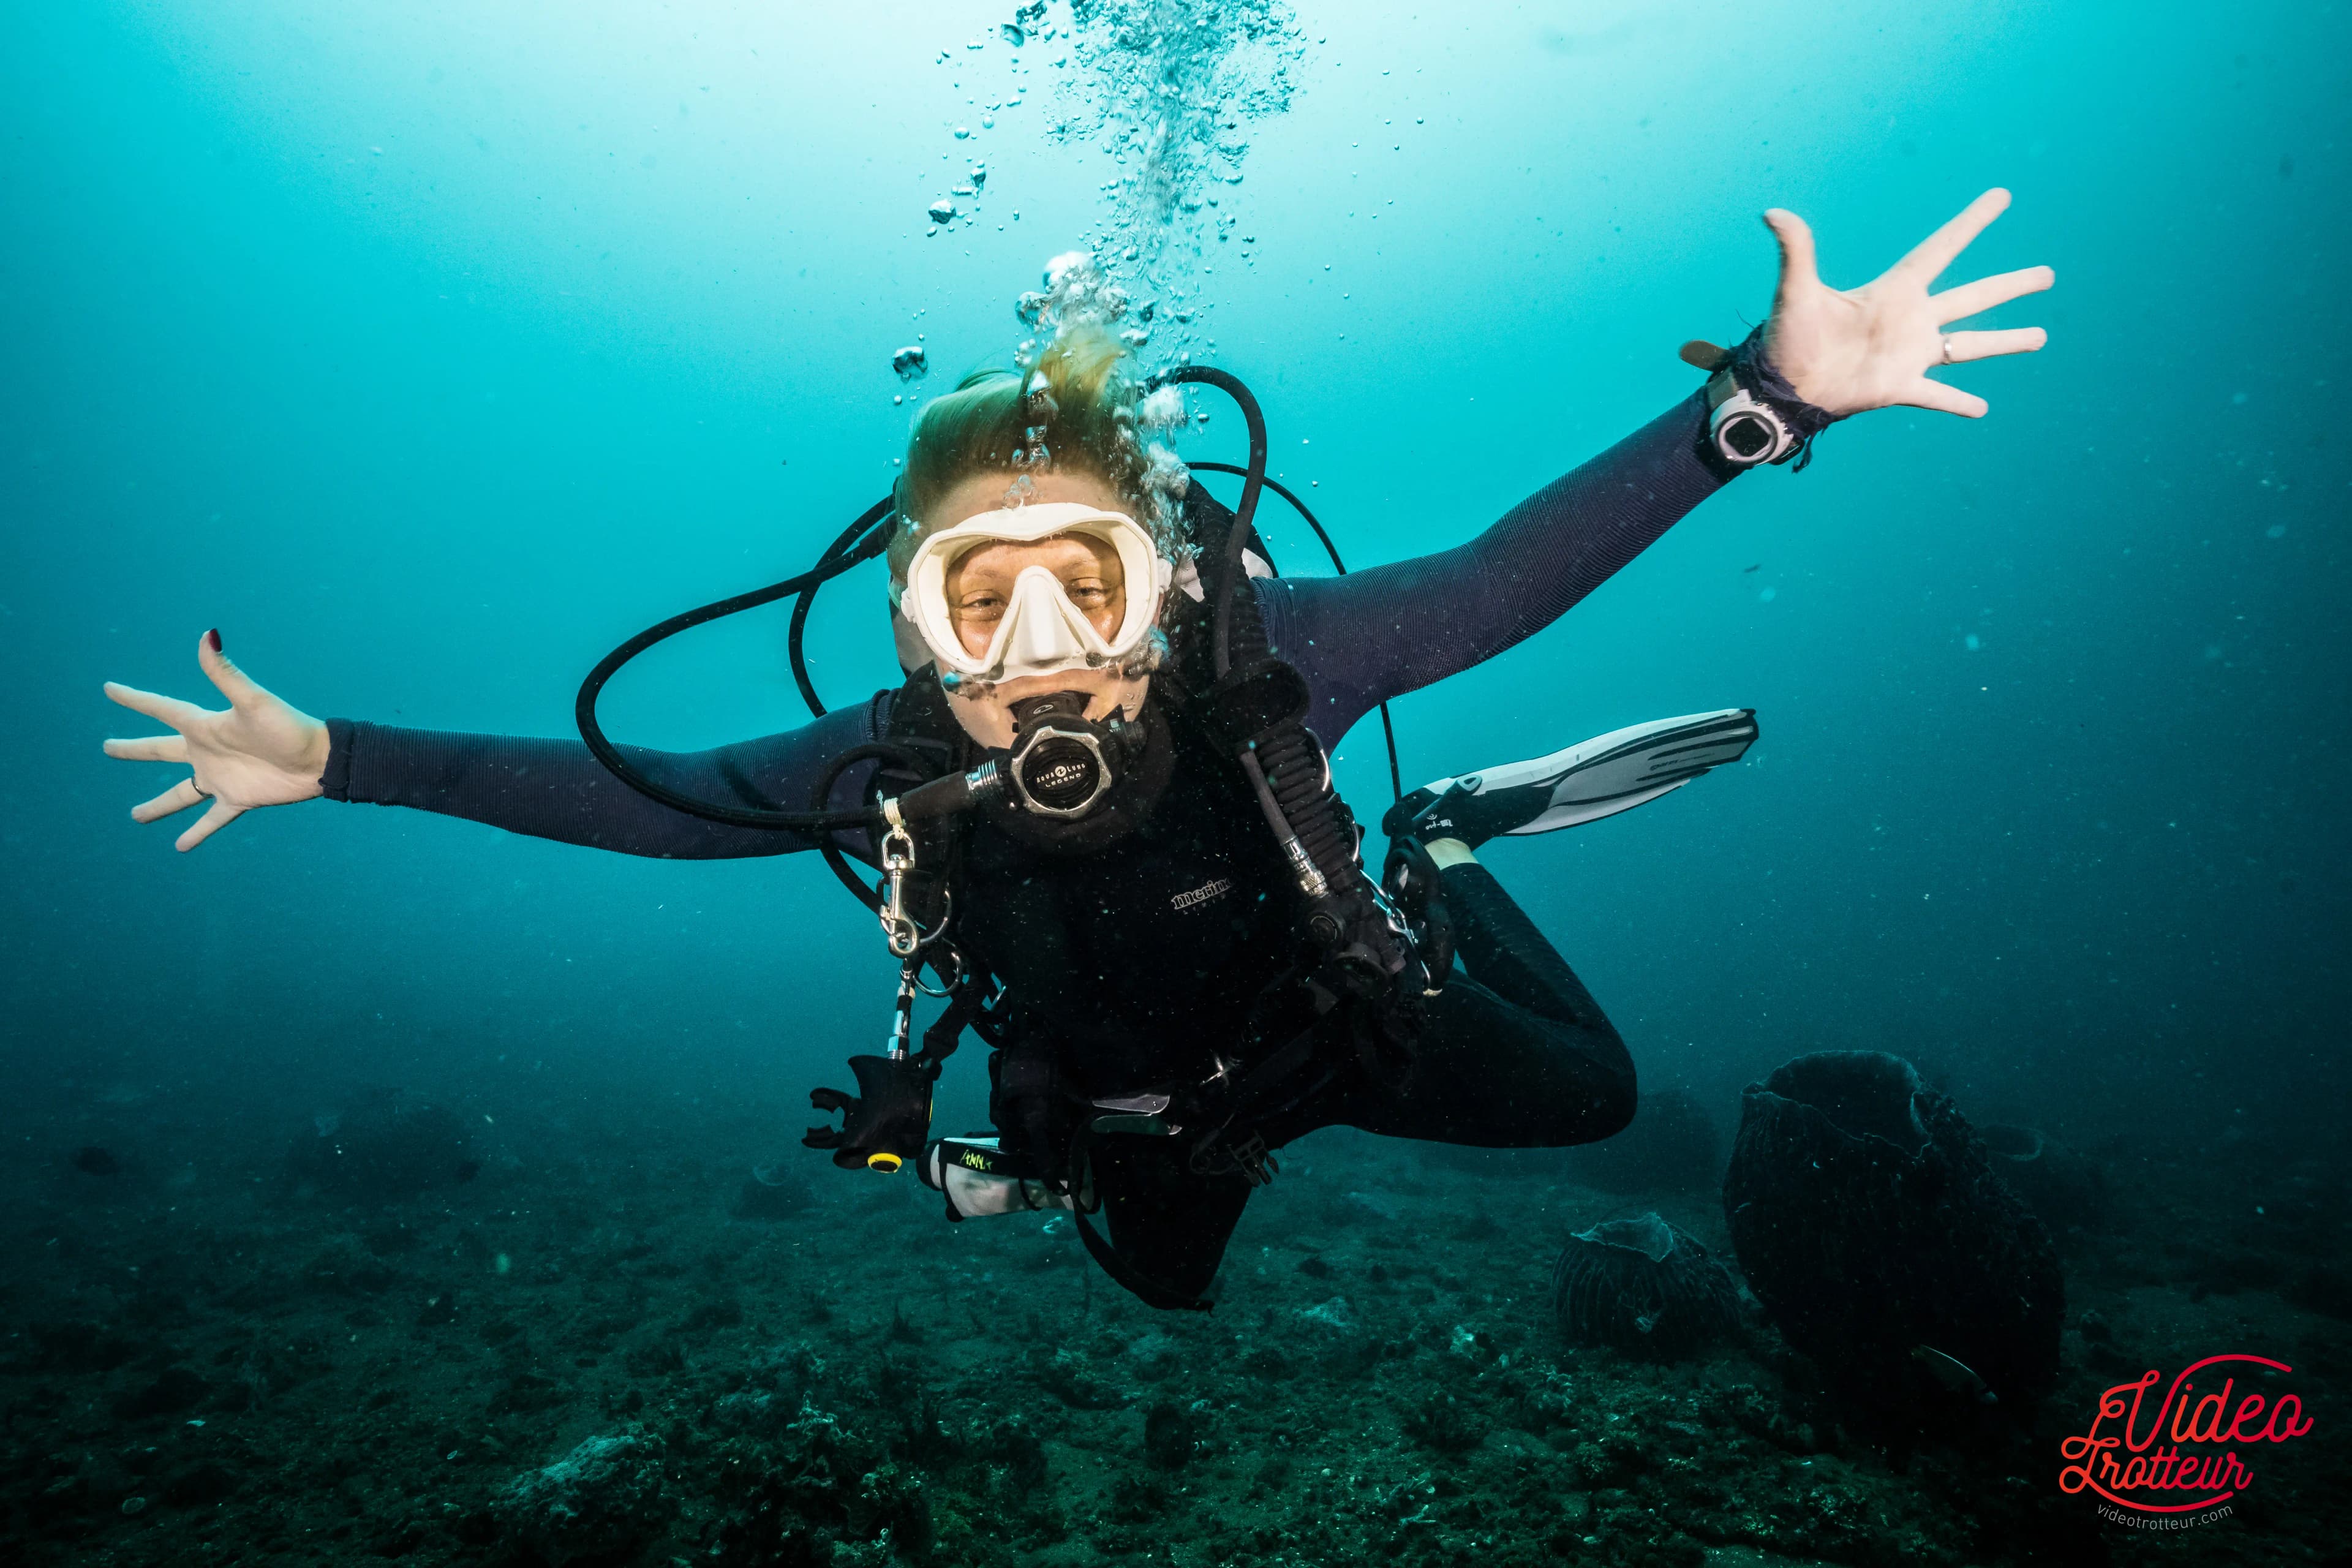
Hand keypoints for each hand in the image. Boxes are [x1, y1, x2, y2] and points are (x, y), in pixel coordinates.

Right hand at [103, 630, 330, 850]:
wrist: (320, 761)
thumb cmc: (289, 728)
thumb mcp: (253, 701)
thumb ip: (226, 674)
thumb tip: (208, 634)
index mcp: (206, 726)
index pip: (162, 708)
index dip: (135, 699)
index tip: (109, 689)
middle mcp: (207, 751)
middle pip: (160, 750)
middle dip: (134, 749)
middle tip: (107, 748)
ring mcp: (220, 777)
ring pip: (179, 793)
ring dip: (158, 805)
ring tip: (135, 816)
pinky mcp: (238, 800)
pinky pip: (211, 819)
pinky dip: (196, 833)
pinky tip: (179, 847)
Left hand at [1759, 187, 2052, 418]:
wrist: (1780, 388)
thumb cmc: (1787, 338)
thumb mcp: (1795, 291)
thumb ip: (1795, 250)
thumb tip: (1772, 211)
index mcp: (1893, 291)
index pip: (1942, 248)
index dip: (1971, 223)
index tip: (2001, 197)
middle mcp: (1909, 319)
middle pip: (1973, 297)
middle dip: (2011, 286)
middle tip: (2048, 276)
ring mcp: (1908, 354)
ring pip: (1969, 346)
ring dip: (2005, 342)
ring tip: (2041, 336)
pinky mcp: (1899, 387)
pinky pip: (1937, 396)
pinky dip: (1957, 402)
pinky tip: (1981, 408)